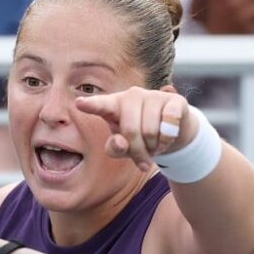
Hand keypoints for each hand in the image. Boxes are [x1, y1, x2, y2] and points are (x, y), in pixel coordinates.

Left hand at [74, 85, 197, 171]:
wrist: (172, 132)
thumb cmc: (140, 138)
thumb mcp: (124, 148)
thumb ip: (116, 148)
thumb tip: (121, 143)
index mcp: (114, 105)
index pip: (100, 105)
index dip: (91, 105)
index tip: (79, 103)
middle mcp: (131, 95)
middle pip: (130, 131)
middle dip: (138, 151)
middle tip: (144, 158)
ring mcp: (153, 95)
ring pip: (150, 131)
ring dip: (154, 147)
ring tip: (155, 145)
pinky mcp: (173, 100)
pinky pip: (168, 125)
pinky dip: (168, 139)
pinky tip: (168, 137)